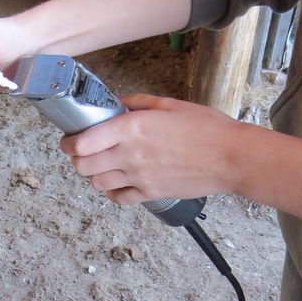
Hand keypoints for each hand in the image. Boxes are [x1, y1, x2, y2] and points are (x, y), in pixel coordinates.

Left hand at [59, 94, 242, 203]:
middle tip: (81, 152)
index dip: (69, 142)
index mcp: (132, 127)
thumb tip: (118, 103)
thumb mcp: (170, 104)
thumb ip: (138, 103)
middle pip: (83, 165)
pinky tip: (118, 181)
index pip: (82, 142)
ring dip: (93, 175)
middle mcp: (131, 154)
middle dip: (77, 159)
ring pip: (97, 183)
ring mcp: (140, 176)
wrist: (231, 157)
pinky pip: (119, 198)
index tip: (70, 139)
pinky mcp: (151, 193)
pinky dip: (112, 192)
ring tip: (101, 165)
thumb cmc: (206, 128)